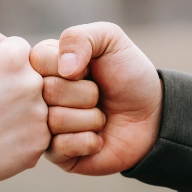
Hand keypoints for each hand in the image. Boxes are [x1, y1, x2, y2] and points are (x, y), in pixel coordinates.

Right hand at [0, 26, 49, 191]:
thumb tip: (6, 40)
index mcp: (15, 56)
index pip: (19, 50)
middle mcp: (34, 82)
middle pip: (31, 77)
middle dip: (12, 88)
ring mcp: (41, 114)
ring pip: (36, 105)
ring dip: (18, 112)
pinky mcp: (41, 141)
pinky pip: (35, 132)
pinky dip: (19, 136)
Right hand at [30, 22, 161, 175]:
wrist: (154, 116)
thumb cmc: (129, 76)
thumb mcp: (110, 40)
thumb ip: (79, 37)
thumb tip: (63, 69)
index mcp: (44, 65)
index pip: (38, 60)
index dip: (72, 66)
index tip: (89, 69)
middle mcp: (39, 96)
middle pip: (48, 91)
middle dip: (86, 93)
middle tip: (99, 96)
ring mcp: (45, 126)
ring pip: (55, 120)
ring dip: (90, 118)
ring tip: (100, 116)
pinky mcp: (56, 154)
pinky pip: (61, 147)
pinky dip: (88, 141)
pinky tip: (97, 138)